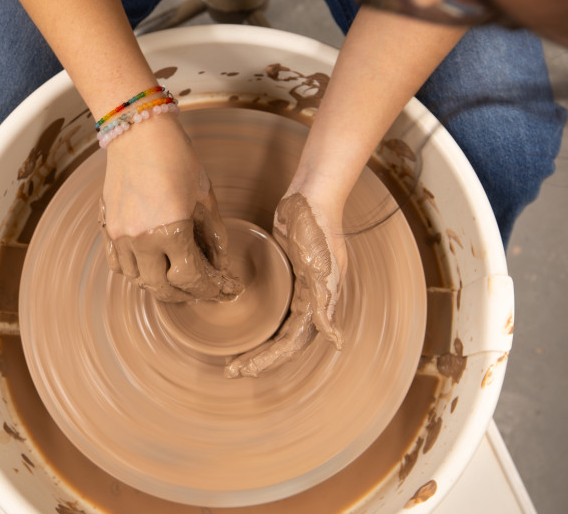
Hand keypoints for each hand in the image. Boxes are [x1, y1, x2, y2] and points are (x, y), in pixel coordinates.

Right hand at [101, 113, 241, 301]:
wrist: (138, 133)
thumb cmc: (176, 158)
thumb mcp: (205, 197)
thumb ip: (214, 236)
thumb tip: (220, 266)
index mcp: (172, 230)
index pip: (191, 278)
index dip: (210, 290)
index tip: (223, 290)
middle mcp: (142, 239)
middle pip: (162, 287)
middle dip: (186, 294)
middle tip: (202, 291)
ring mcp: (120, 235)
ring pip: (138, 279)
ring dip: (160, 286)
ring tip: (178, 281)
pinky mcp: (106, 227)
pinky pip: (118, 264)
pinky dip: (136, 272)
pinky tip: (151, 267)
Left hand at [225, 193, 346, 377]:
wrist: (311, 196)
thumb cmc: (319, 229)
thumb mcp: (324, 268)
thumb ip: (326, 304)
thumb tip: (335, 341)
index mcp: (318, 303)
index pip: (292, 343)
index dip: (270, 359)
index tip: (246, 370)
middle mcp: (309, 301)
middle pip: (282, 341)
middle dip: (259, 359)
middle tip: (232, 371)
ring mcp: (296, 289)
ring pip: (275, 328)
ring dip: (257, 345)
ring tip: (234, 359)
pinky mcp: (284, 275)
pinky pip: (272, 308)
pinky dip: (261, 323)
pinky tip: (247, 328)